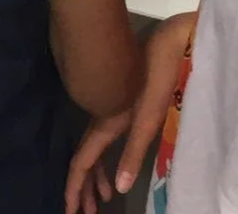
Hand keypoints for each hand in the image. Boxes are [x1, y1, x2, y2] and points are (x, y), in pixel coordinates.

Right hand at [65, 12, 196, 212]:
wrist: (169, 42)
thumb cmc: (159, 78)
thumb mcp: (149, 118)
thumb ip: (134, 152)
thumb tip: (119, 188)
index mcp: (106, 123)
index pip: (82, 161)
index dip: (74, 187)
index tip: (69, 210)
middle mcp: (103, 117)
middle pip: (86, 157)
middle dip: (84, 187)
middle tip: (87, 212)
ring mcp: (111, 108)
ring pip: (95, 147)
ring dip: (96, 174)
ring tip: (104, 197)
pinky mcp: (121, 102)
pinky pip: (104, 138)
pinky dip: (105, 158)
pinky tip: (113, 165)